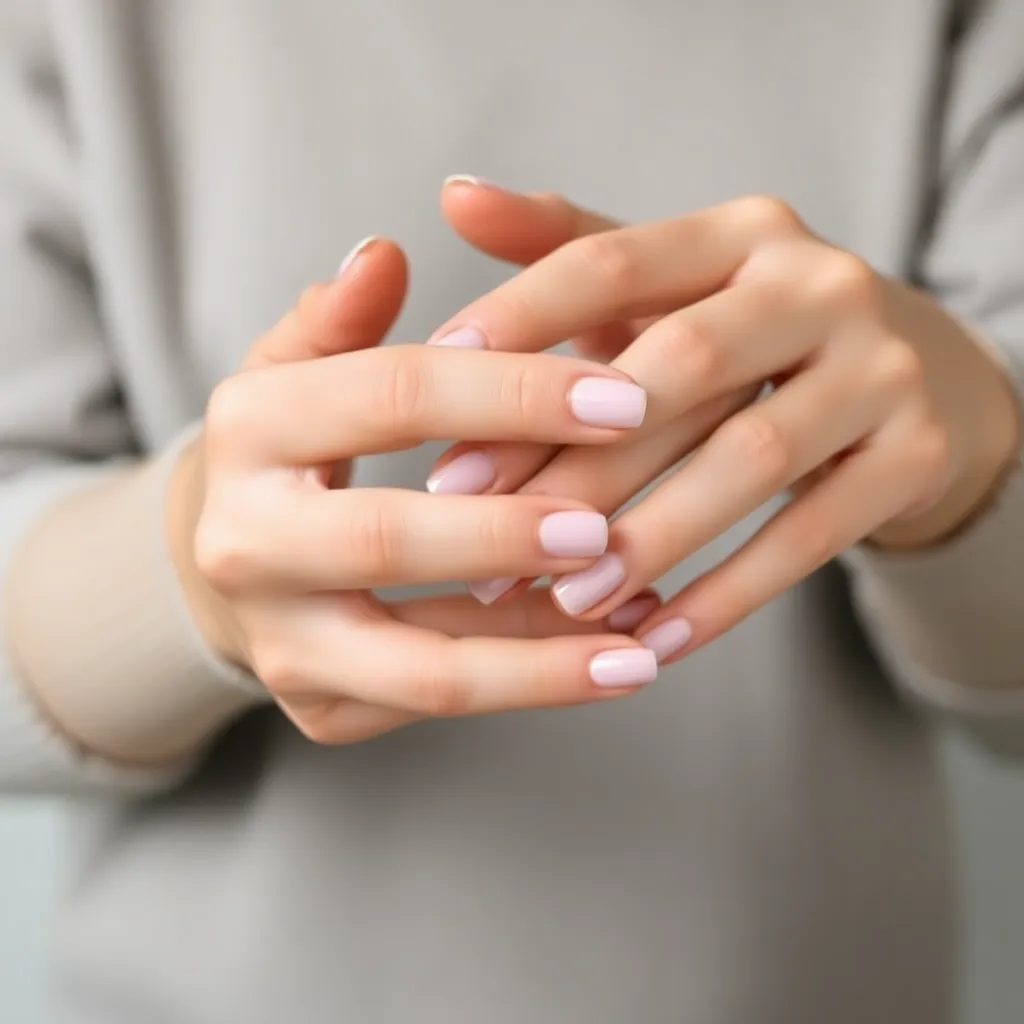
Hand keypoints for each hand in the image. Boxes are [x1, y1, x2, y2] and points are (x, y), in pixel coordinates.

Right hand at [169, 237, 661, 744]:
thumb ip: (344, 315)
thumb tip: (383, 253)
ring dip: (545, 659)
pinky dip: (530, 681)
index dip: (512, 392)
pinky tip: (609, 661)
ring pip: (425, 667)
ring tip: (643, 647)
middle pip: (392, 538)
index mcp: (245, 426)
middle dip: (514, 534)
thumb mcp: (303, 367)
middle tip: (614, 531)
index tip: (623, 398)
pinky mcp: (318, 707)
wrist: (240, 559)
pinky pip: (441, 703)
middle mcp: (241, 542)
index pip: (392, 393)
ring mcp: (278, 641)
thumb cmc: (298, 446)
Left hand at [428, 183, 1020, 662]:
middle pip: (679, 367)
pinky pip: (809, 538)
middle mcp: (820, 284)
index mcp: (743, 232)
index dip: (519, 318)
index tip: (431, 380)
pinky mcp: (915, 454)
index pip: (613, 259)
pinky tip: (652, 639)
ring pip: (748, 458)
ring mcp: (881, 368)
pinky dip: (724, 594)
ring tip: (562, 599)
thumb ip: (566, 250)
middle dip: (571, 450)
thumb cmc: (748, 337)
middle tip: (470, 517)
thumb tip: (453, 196)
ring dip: (647, 536)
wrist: (913, 379)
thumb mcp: (670, 288)